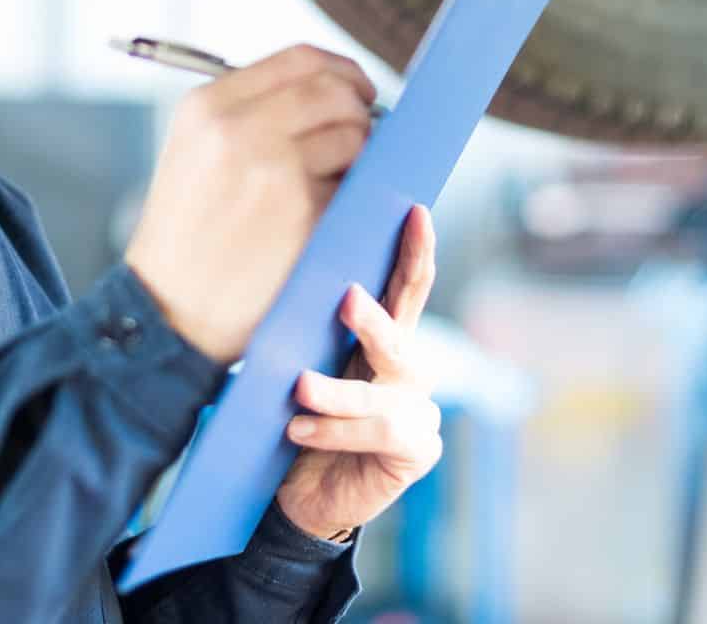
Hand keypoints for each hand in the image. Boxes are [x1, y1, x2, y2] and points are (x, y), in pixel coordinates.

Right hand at [124, 45, 376, 362]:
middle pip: (334, 90)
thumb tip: (335, 91)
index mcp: (208, 106)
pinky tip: (330, 218)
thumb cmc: (188, 236)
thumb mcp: (194, 153)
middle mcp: (238, 129)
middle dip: (360, 112)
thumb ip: (250, 113)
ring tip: (338, 184)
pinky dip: (354, 199)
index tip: (359, 92)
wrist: (168, 312)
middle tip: (363, 139)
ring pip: (354, 135)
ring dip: (361, 157)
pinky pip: (355, 187)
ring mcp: (273, 170)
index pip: (300, 59)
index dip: (342, 71)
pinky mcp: (303, 213)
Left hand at [275, 205, 441, 540]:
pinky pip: (379, 433)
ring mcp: (419, 411)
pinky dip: (335, 431)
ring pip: (383, 392)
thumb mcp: (302, 368)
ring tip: (300, 389)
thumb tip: (288, 284)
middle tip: (347, 298)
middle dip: (374, 319)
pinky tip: (298, 431)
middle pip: (401, 335)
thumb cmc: (297, 420)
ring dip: (338, 391)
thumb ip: (310, 335)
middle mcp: (409, 371)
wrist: (298, 496)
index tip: (414, 211)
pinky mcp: (417, 450)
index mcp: (385, 340)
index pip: (406, 287)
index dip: (414, 250)